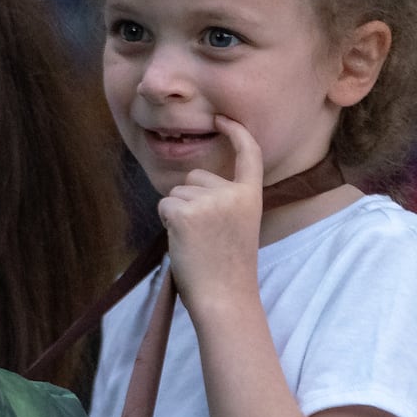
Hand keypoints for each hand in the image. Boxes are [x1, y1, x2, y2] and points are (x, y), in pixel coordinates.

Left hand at [155, 115, 264, 312]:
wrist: (225, 298)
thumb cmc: (228, 269)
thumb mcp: (238, 226)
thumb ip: (224, 202)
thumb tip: (190, 185)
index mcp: (251, 196)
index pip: (249, 154)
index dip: (236, 132)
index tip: (223, 117)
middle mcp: (232, 193)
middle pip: (196, 176)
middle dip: (191, 198)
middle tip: (206, 237)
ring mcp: (209, 201)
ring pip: (177, 191)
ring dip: (178, 213)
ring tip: (196, 242)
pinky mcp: (185, 213)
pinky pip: (164, 204)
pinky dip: (167, 222)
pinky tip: (183, 242)